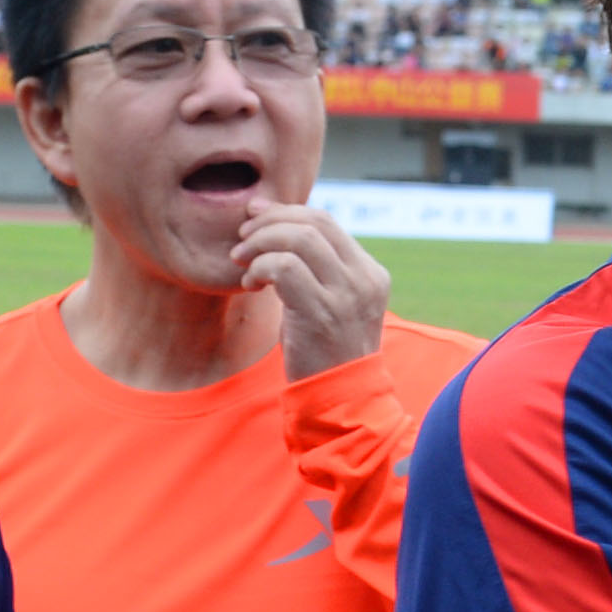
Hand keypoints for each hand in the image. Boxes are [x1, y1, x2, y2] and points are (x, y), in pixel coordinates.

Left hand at [236, 202, 391, 380]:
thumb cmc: (326, 351)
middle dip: (268, 223)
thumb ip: (316, 269)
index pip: (325, 221)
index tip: (254, 217)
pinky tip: (250, 285)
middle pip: (313, 222)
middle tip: (241, 239)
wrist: (341, 400)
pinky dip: (260, 268)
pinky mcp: (322, 312)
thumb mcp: (332, 303)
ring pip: (299, 239)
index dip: (285, 211)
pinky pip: (285, 267)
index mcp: (370, 273)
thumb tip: (275, 225)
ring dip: (260, 244)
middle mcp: (364, 279)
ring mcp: (347, 295)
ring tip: (243, 263)